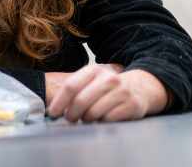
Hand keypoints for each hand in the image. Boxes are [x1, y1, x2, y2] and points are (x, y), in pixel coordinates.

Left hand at [46, 63, 168, 122]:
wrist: (139, 88)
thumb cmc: (107, 88)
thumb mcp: (91, 81)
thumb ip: (73, 91)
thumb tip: (52, 110)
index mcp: (94, 70)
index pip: (70, 86)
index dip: (59, 102)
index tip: (53, 113)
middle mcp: (108, 79)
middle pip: (80, 101)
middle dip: (71, 114)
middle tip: (71, 119)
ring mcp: (121, 92)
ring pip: (93, 113)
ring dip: (87, 119)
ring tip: (88, 117)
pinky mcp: (132, 105)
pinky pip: (108, 120)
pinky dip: (102, 122)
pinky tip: (103, 118)